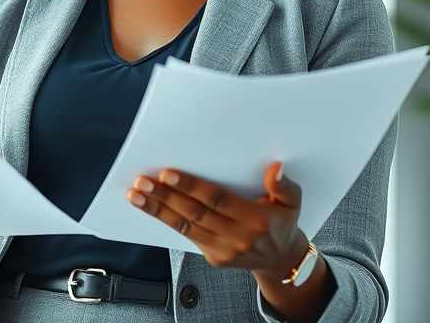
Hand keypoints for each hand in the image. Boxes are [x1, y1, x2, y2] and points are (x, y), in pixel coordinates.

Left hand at [126, 162, 307, 277]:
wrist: (281, 261)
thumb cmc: (282, 225)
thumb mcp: (292, 203)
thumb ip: (284, 186)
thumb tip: (275, 169)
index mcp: (256, 220)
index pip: (217, 200)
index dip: (191, 187)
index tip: (169, 174)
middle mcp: (238, 237)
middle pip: (195, 213)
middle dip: (166, 196)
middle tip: (144, 181)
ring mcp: (223, 250)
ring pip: (185, 226)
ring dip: (158, 209)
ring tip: (137, 195)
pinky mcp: (213, 258)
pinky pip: (186, 236)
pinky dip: (166, 220)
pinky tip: (150, 207)